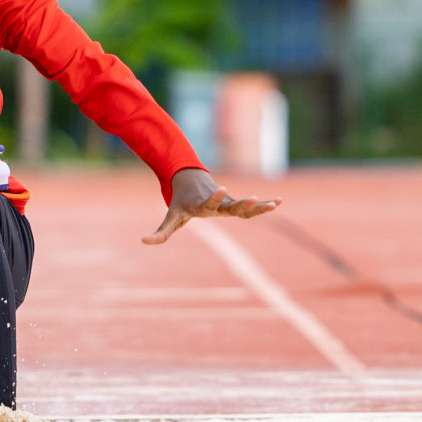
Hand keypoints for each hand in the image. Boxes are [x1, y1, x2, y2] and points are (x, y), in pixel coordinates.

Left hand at [142, 167, 279, 244]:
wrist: (190, 180)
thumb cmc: (180, 202)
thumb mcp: (170, 217)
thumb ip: (160, 232)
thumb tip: (143, 242)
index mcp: (202, 205)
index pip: (209, 202)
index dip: (215, 196)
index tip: (222, 187)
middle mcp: (218, 203)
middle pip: (231, 204)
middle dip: (242, 203)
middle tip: (253, 198)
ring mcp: (228, 202)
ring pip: (244, 206)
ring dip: (259, 205)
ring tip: (275, 203)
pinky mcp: (234, 203)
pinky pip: (251, 207)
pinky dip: (263, 205)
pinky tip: (279, 202)